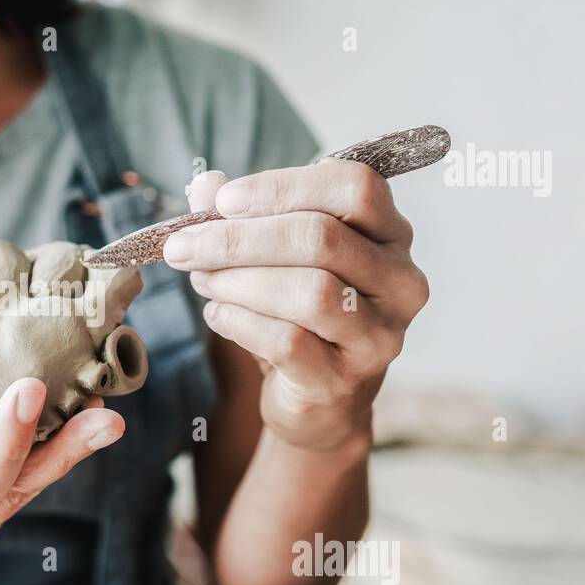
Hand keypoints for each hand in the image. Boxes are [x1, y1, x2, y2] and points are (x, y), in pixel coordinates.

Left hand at [163, 161, 429, 450]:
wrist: (320, 399)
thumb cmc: (301, 313)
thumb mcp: (278, 255)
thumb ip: (244, 215)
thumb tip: (205, 185)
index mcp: (391, 234)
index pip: (353, 186)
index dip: (282, 187)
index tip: (224, 201)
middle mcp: (400, 282)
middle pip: (322, 238)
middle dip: (239, 239)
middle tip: (184, 246)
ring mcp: (379, 335)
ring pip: (309, 292)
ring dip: (238, 281)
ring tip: (203, 281)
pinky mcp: (344, 379)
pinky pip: (288, 341)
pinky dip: (240, 322)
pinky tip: (218, 314)